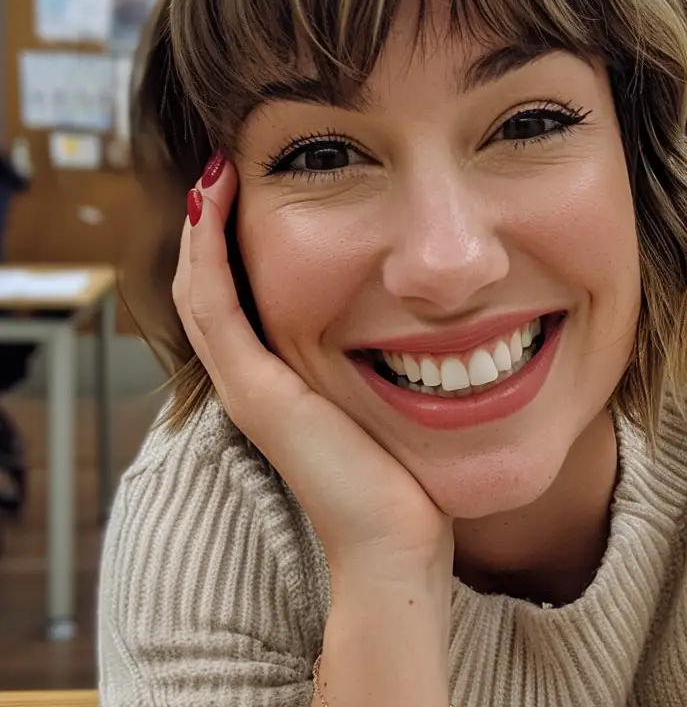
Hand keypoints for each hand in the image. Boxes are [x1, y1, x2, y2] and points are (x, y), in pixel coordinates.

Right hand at [174, 158, 452, 580]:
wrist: (402, 548)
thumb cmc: (420, 479)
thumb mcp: (412, 398)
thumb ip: (413, 357)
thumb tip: (460, 308)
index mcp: (295, 379)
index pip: (256, 293)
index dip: (250, 240)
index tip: (270, 176)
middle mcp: (264, 379)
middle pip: (219, 286)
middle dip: (221, 222)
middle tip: (230, 158)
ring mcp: (253, 385)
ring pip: (205, 290)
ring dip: (208, 225)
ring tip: (219, 166)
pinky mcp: (257, 393)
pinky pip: (217, 309)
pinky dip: (210, 252)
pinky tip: (218, 201)